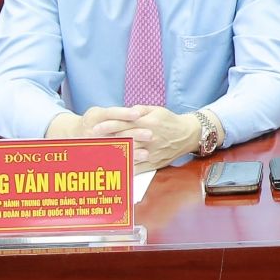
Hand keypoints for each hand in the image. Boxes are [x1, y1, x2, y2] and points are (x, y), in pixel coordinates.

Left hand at [49, 105, 201, 169]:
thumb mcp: (157, 110)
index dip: (108, 126)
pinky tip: (111, 169)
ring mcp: (152, 152)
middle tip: (90, 142)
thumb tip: (125, 110)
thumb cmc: (170, 121)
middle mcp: (150, 138)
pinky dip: (124, 169)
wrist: (188, 135)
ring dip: (111, 156)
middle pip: (123, 140)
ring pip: (128, 154)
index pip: (124, 124)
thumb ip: (140, 110)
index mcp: (149, 123)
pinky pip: (137, 168)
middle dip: (106, 141)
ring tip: (96, 156)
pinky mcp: (154, 163)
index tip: (95, 128)